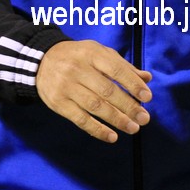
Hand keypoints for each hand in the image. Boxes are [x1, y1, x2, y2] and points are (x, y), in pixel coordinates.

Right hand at [35, 40, 153, 142]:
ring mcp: (66, 87)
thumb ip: (122, 66)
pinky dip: (97, 130)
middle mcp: (78, 69)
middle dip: (128, 106)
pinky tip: (112, 136)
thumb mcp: (99, 53)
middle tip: (145, 118)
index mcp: (91, 53)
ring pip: (95, 106)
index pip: (116, 69)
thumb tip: (147, 78)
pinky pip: (80, 119)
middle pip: (107, 90)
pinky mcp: (58, 103)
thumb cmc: (78, 57)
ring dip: (117, 119)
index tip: (147, 97)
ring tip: (133, 128)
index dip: (133, 84)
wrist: (41, 61)